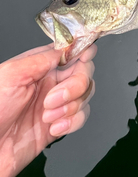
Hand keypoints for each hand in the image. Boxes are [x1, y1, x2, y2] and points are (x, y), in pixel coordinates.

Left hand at [0, 43, 96, 176]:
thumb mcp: (11, 75)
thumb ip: (41, 59)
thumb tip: (66, 48)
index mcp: (39, 66)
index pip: (70, 50)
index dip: (82, 51)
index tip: (84, 57)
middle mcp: (51, 82)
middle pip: (84, 72)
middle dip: (76, 85)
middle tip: (53, 99)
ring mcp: (57, 103)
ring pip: (86, 94)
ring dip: (70, 107)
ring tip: (47, 117)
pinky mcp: (60, 124)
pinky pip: (81, 117)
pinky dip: (72, 122)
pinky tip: (54, 128)